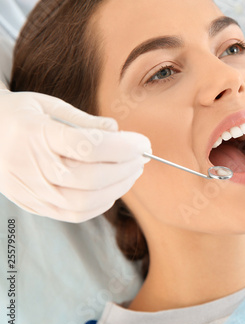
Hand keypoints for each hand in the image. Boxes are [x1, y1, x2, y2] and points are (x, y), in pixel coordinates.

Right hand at [0, 88, 150, 221]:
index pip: (90, 147)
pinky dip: (102, 203)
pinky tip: (114, 188)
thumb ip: (84, 120)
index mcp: (36, 134)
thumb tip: (117, 131)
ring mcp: (33, 191)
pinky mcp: (36, 205)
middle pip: (93, 178)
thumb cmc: (18, 115)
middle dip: (127, 168)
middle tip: (142, 156)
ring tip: (133, 171)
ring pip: (86, 201)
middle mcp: (33, 167)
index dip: (124, 147)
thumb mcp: (47, 104)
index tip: (143, 142)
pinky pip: (76, 214)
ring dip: (119, 187)